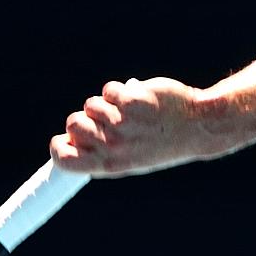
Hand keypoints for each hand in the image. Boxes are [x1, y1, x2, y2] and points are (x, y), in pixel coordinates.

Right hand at [50, 77, 223, 177]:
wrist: (197, 128)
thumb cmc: (160, 143)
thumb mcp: (130, 157)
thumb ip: (100, 150)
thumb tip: (70, 137)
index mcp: (110, 165)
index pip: (65, 160)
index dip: (58, 146)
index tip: (66, 138)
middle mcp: (113, 147)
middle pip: (73, 124)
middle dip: (86, 118)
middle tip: (110, 121)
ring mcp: (122, 124)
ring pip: (91, 104)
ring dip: (106, 103)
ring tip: (130, 112)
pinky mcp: (131, 102)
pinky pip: (109, 90)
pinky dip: (120, 91)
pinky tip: (139, 100)